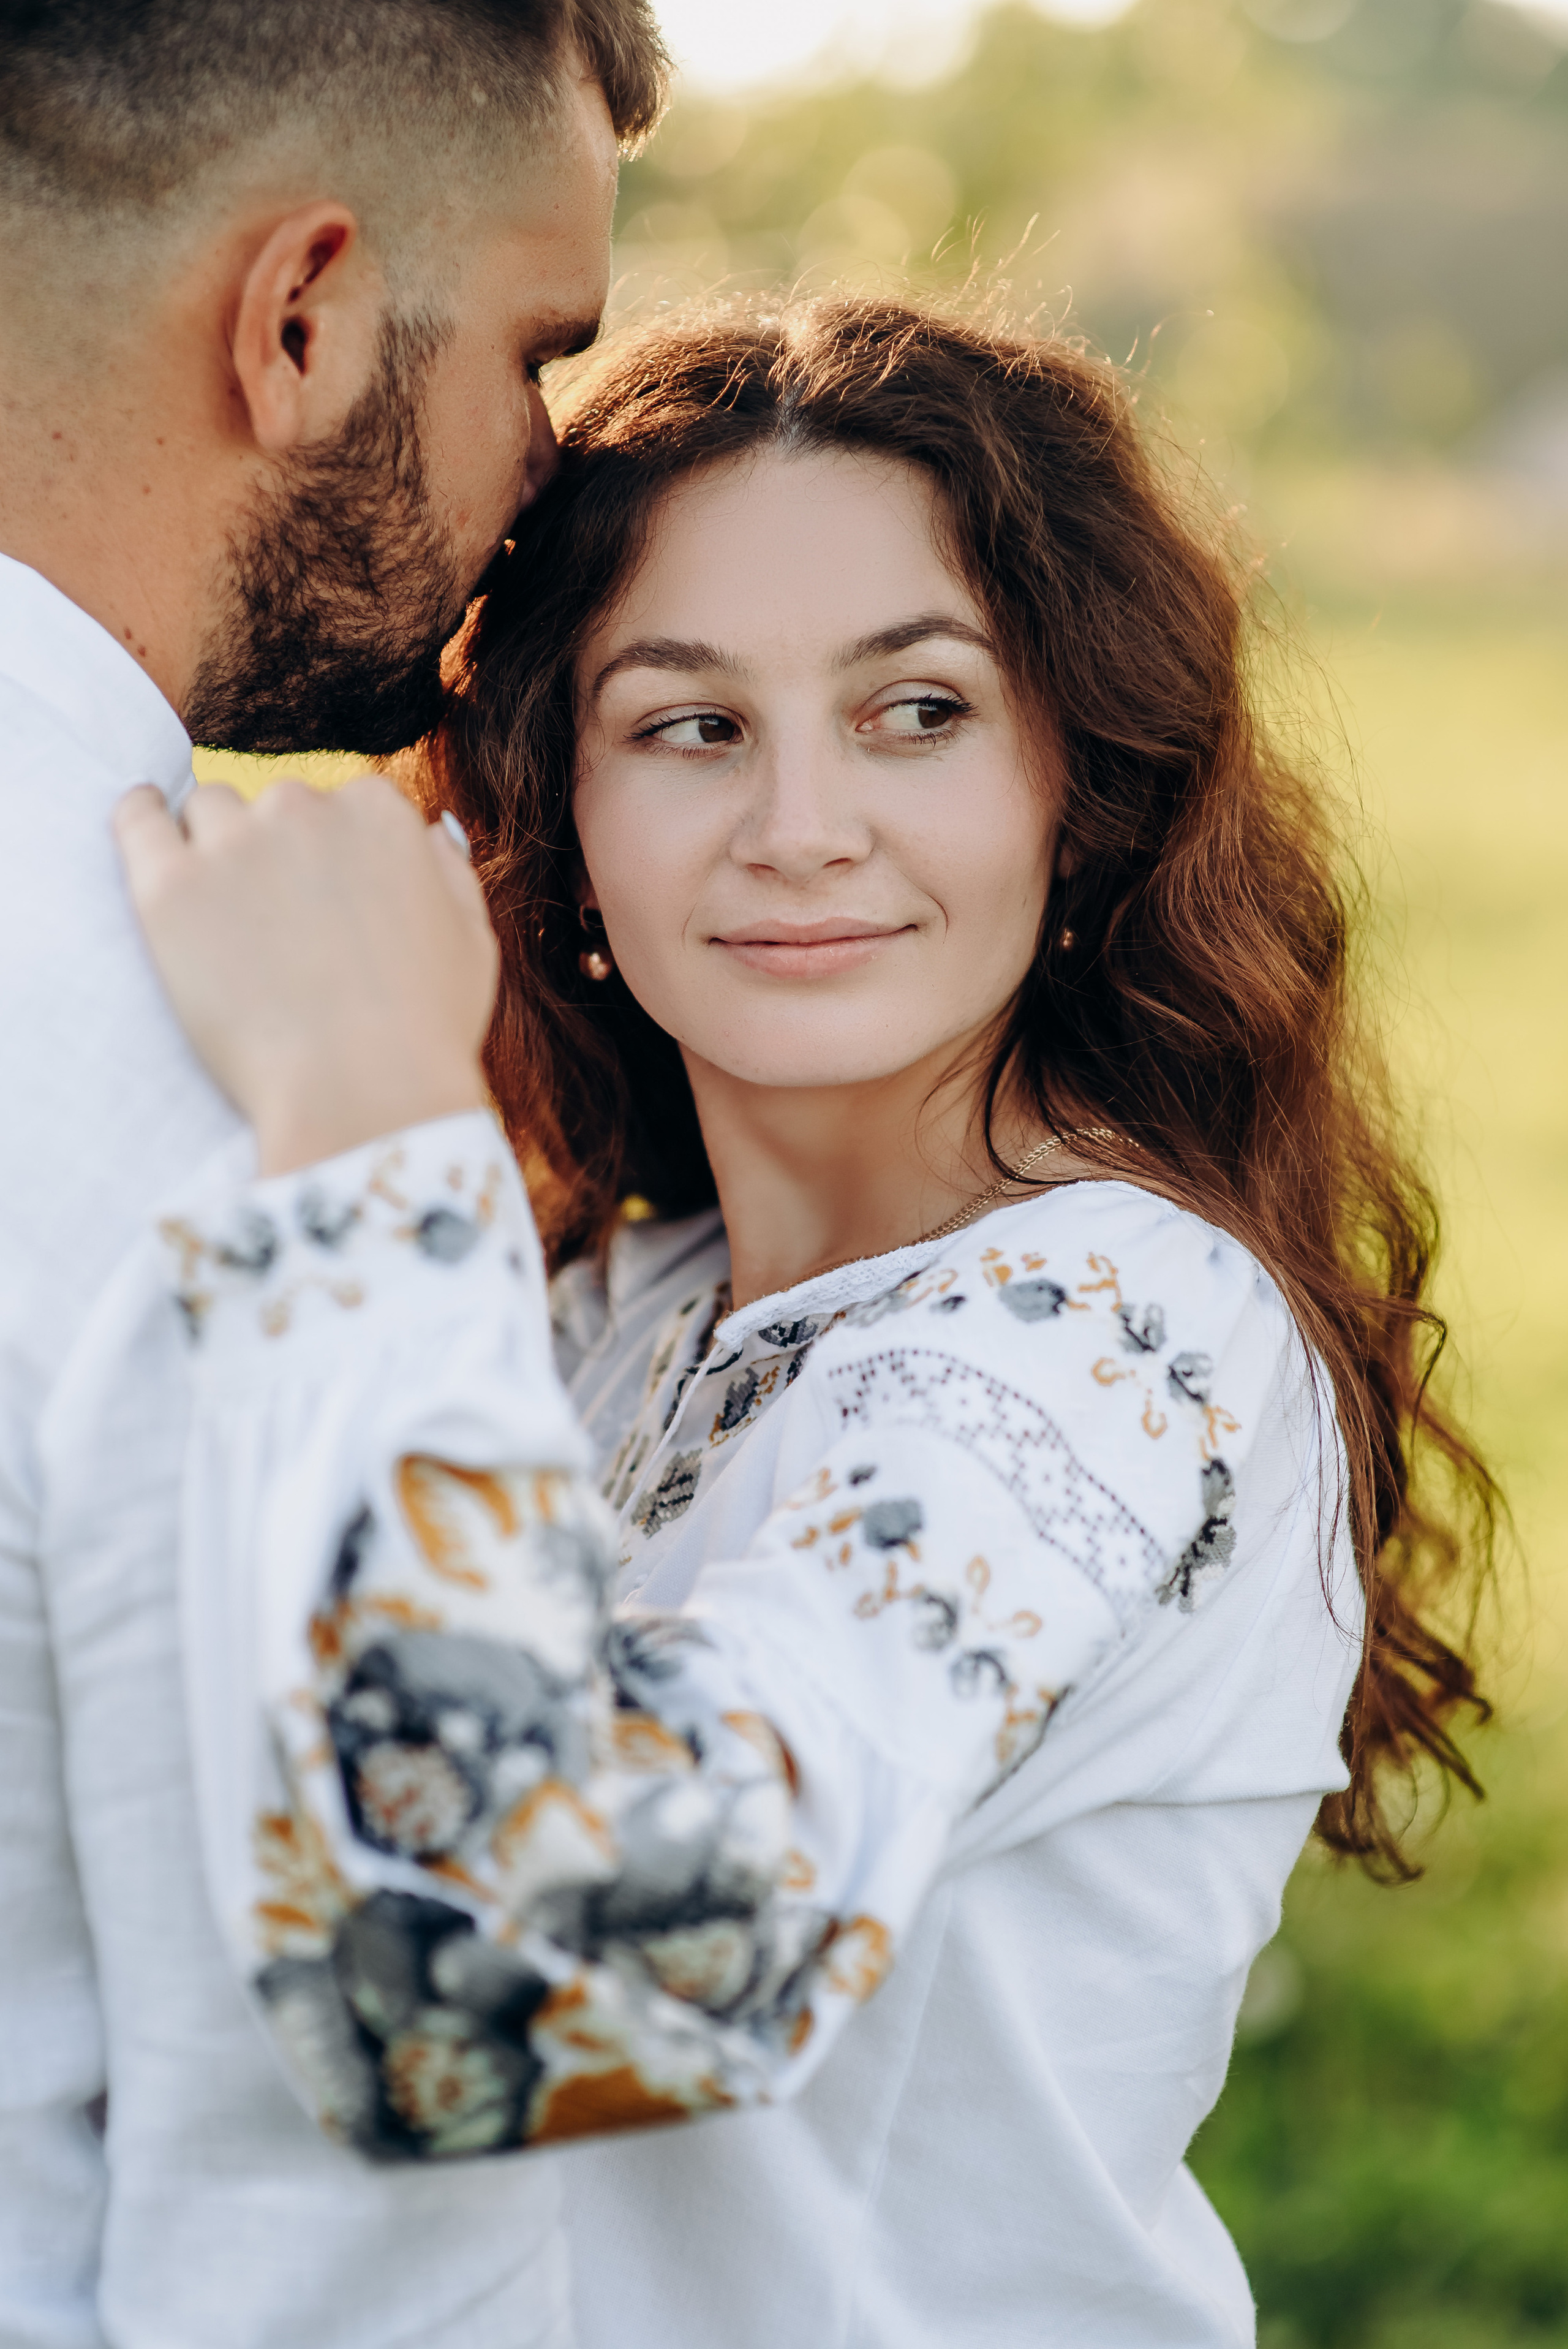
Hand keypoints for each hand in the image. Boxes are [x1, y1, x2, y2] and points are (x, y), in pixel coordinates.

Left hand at [115, 776, 498, 1174]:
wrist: (362, 1096)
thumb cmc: (425, 1031)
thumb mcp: (472, 940)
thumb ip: (448, 869)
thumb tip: (431, 829)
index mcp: (381, 813)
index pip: (342, 804)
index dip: (331, 856)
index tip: (322, 901)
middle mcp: (306, 810)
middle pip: (273, 806)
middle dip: (274, 851)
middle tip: (276, 924)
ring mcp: (234, 845)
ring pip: (208, 812)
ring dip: (213, 845)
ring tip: (219, 911)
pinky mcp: (169, 886)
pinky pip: (137, 819)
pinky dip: (141, 819)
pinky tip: (148, 829)